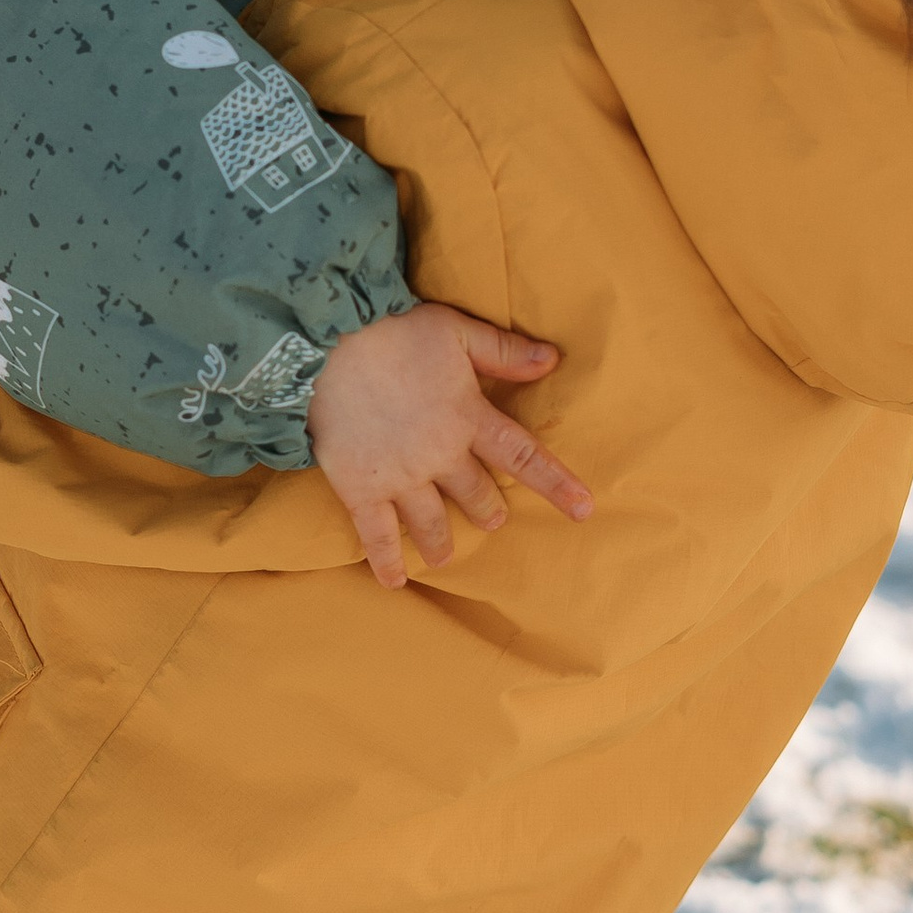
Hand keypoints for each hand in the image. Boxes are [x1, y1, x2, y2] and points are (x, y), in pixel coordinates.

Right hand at [307, 305, 593, 591]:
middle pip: (476, 495)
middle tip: (491, 517)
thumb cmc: (394, 330)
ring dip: (443, 542)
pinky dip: (387, 561)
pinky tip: (393, 582)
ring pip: (432, 523)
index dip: (555, 484)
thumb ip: (504, 352)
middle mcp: (441, 456)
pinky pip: (378, 535)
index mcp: (469, 418)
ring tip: (445, 555)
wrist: (328, 344)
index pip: (523, 456)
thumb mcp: (456, 331)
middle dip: (487, 510)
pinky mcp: (361, 489)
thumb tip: (553, 360)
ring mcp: (401, 477)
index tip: (584, 509)